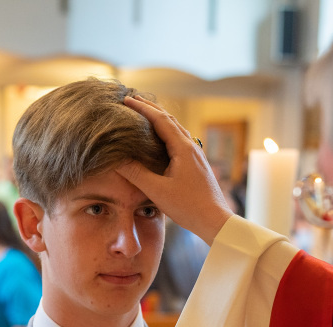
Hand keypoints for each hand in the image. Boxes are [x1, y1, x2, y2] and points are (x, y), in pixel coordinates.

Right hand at [117, 95, 232, 244]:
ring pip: (176, 129)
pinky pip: (180, 140)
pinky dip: (167, 133)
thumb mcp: (157, 190)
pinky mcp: (197, 164)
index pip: (160, 120)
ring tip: (144, 114)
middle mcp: (191, 147)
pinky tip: (161, 139)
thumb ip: (136, 173)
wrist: (215, 221)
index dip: (142, 108)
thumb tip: (116, 159)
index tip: (126, 100)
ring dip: (159, 119)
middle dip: (150, 108)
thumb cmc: (188, 207)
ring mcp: (196, 155)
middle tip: (133, 99)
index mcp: (183, 148)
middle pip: (169, 120)